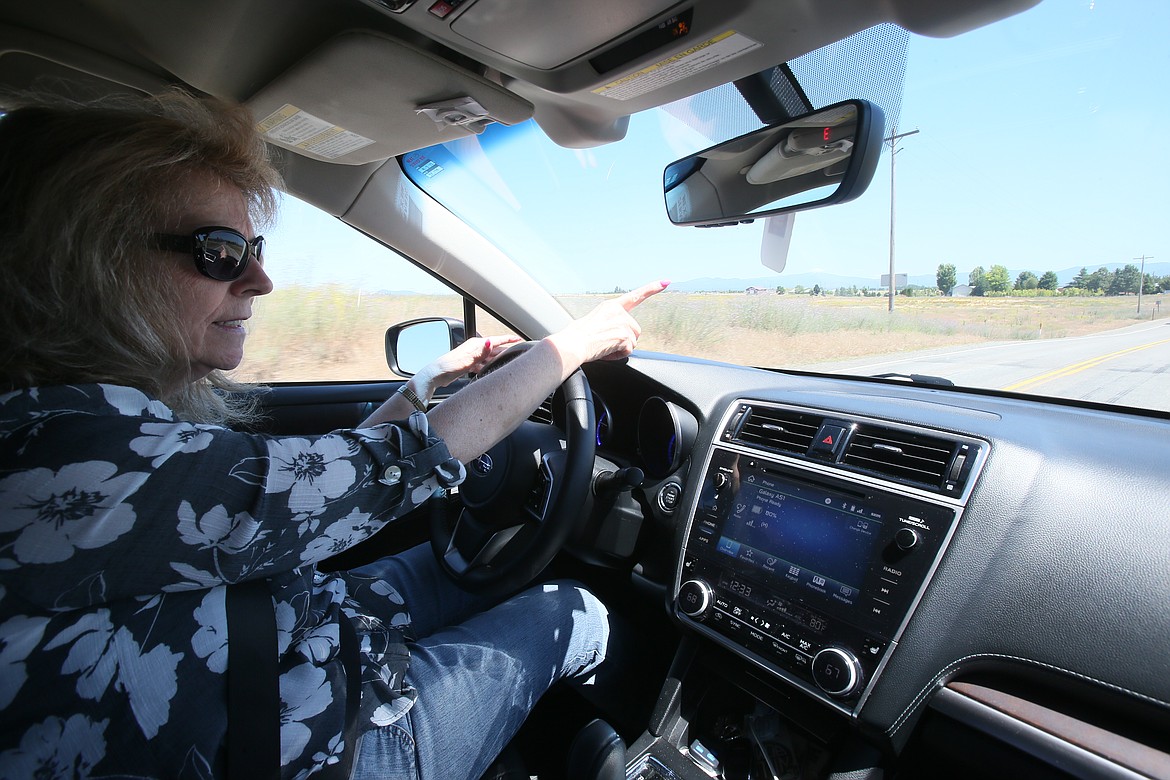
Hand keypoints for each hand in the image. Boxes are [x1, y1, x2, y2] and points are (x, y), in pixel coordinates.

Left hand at [415, 335, 524, 391]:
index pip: (496, 340)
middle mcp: (474, 348)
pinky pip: (483, 363)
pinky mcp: (469, 364)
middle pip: (494, 348)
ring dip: (497, 359)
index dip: (509, 339)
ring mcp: (472, 356)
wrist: (435, 375)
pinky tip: (490, 370)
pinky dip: (488, 366)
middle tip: (518, 352)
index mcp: (476, 344)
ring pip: (489, 356)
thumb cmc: (448, 367)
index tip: (519, 339)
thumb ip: (481, 352)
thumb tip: (491, 342)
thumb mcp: (467, 360)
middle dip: (505, 350)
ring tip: (508, 362)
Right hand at [548, 280, 668, 367]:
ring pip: (633, 342)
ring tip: (603, 346)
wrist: (571, 345)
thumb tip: (618, 335)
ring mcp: (622, 323)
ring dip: (620, 348)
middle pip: (635, 330)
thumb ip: (610, 323)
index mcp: (610, 306)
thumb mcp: (594, 322)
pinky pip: (628, 351)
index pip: (635, 296)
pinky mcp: (623, 335)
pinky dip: (617, 355)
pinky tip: (606, 351)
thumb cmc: (577, 337)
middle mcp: (618, 312)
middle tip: (605, 342)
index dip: (652, 289)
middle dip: (624, 340)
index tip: (666, 282)